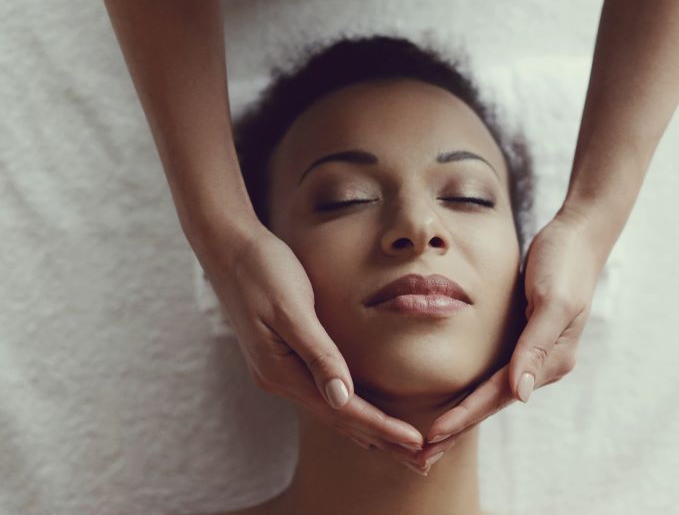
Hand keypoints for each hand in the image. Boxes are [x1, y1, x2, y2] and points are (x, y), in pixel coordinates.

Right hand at [198, 221, 425, 467]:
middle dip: (381, 440)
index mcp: (280, 371)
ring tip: (400, 447)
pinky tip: (363, 413)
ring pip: (331, 411)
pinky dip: (349, 408)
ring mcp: (278, 371)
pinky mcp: (282, 358)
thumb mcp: (291, 309)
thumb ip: (317, 354)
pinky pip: (322, 393)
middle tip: (420, 460)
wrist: (228, 248)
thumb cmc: (262, 270)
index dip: (382, 427)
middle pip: (339, 420)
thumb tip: (341, 399)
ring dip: (366, 429)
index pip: (343, 411)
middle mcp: (278, 380)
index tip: (416, 442)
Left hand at [416, 205, 605, 468]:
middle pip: (494, 401)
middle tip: (424, 454)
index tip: (435, 434)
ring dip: (465, 413)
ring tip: (434, 435)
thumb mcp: (553, 300)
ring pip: (493, 391)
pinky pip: (496, 371)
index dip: (466, 415)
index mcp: (552, 359)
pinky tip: (457, 398)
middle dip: (460, 426)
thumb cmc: (564, 263)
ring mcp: (535, 352)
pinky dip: (475, 389)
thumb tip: (521, 393)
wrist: (578, 236)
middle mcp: (544, 363)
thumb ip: (536, 346)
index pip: (499, 395)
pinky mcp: (525, 338)